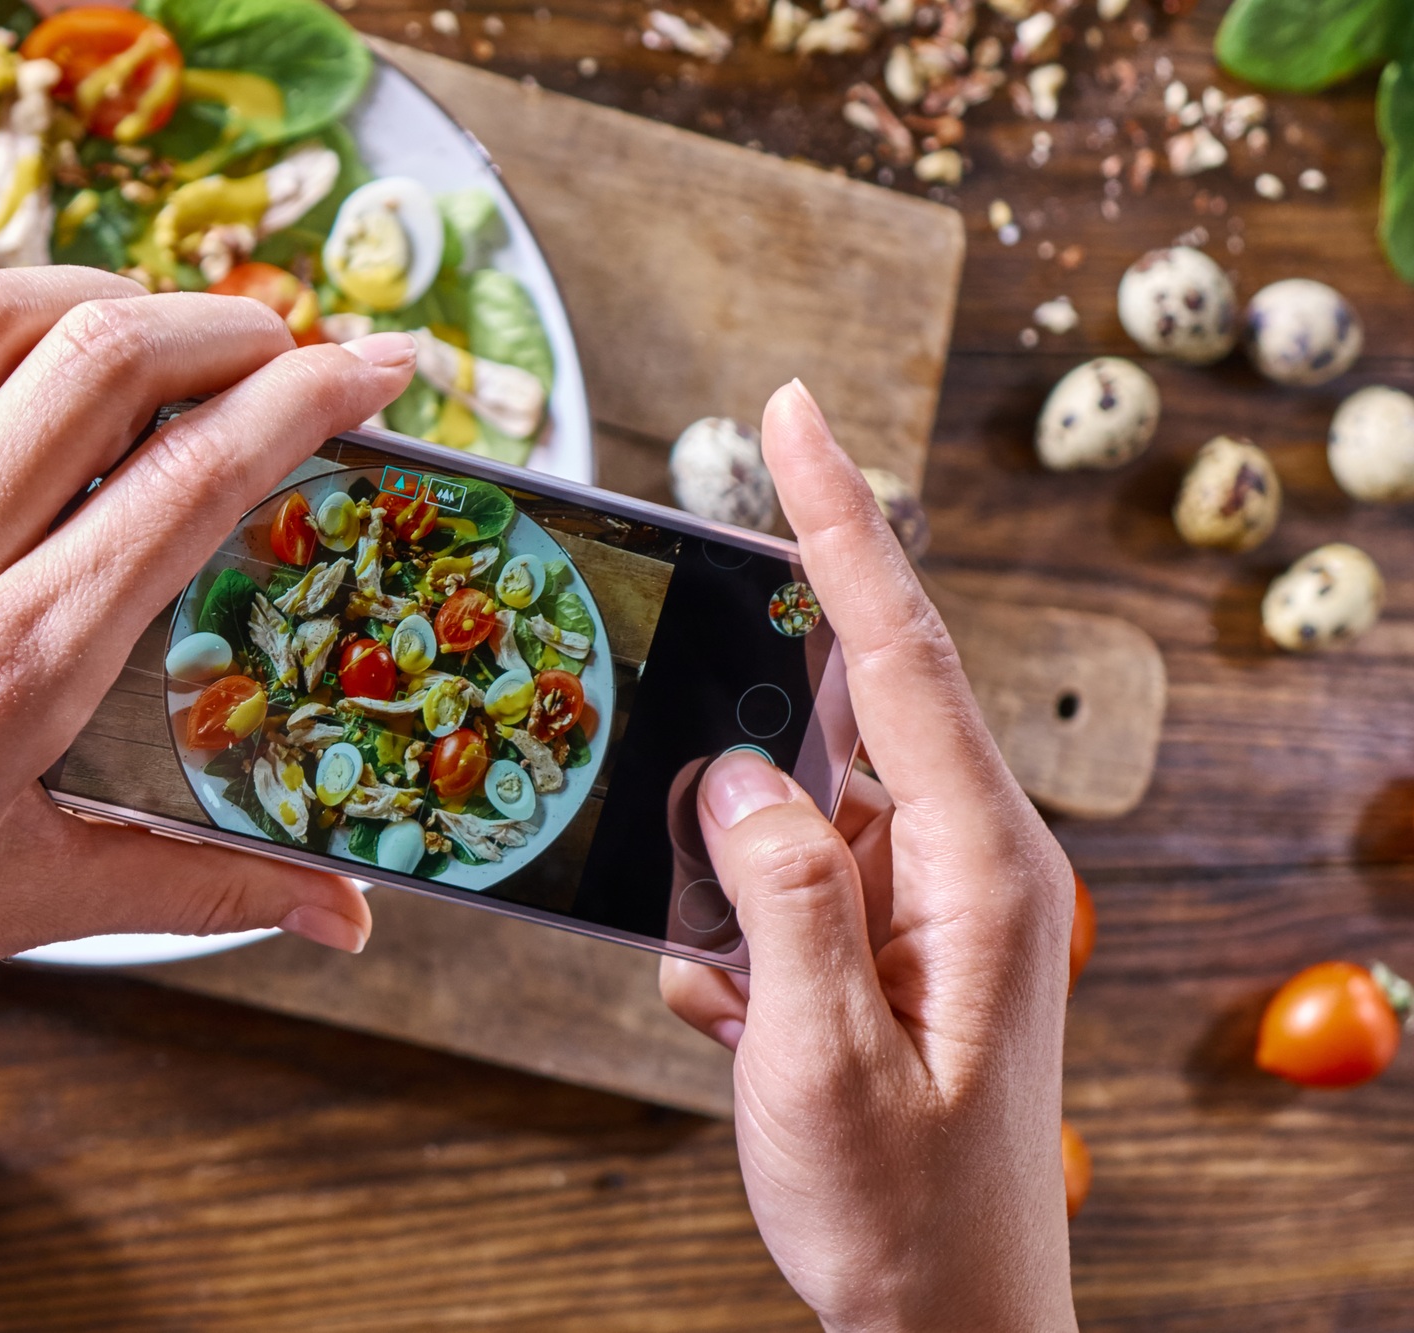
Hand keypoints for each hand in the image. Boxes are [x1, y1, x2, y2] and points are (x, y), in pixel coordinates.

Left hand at [0, 268, 413, 1321]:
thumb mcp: (24, 902)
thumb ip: (201, 888)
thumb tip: (345, 916)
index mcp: (18, 664)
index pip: (193, 479)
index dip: (308, 398)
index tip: (380, 363)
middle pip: (102, 359)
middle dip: (225, 323)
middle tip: (289, 341)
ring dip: (102, 295)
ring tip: (164, 326)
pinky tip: (20, 358)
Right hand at [659, 383, 1077, 1331]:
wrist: (943, 1328)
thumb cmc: (905, 1214)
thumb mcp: (825, 1064)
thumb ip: (782, 900)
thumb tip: (739, 778)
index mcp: (980, 870)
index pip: (902, 657)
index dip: (842, 527)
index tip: (795, 416)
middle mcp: (963, 863)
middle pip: (848, 712)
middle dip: (756, 695)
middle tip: (695, 704)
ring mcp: (922, 904)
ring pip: (796, 808)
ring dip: (729, 862)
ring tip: (728, 976)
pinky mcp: (882, 944)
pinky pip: (784, 885)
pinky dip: (731, 937)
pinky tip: (730, 1024)